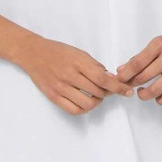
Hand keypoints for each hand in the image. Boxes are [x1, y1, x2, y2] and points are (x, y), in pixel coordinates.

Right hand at [17, 36, 134, 115]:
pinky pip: (74, 110)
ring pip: (88, 104)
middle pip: (98, 92)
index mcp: (78, 62)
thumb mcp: (79, 53)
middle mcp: (70, 75)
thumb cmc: (58, 51)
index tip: (127, 91)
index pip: (103, 78)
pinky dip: (84, 109)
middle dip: (109, 93)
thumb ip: (95, 66)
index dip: (118, 87)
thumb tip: (112, 79)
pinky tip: (86, 102)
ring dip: (97, 102)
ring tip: (97, 96)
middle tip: (110, 90)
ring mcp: (61, 87)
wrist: (34, 53)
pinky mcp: (54, 96)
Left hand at [114, 27, 161, 104]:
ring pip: (156, 89)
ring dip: (144, 94)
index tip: (118, 80)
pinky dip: (161, 100)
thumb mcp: (158, 42)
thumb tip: (121, 70)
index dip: (125, 74)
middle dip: (131, 84)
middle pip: (143, 76)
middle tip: (126, 87)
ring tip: (140, 93)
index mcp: (159, 45)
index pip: (136, 63)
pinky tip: (156, 97)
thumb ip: (141, 57)